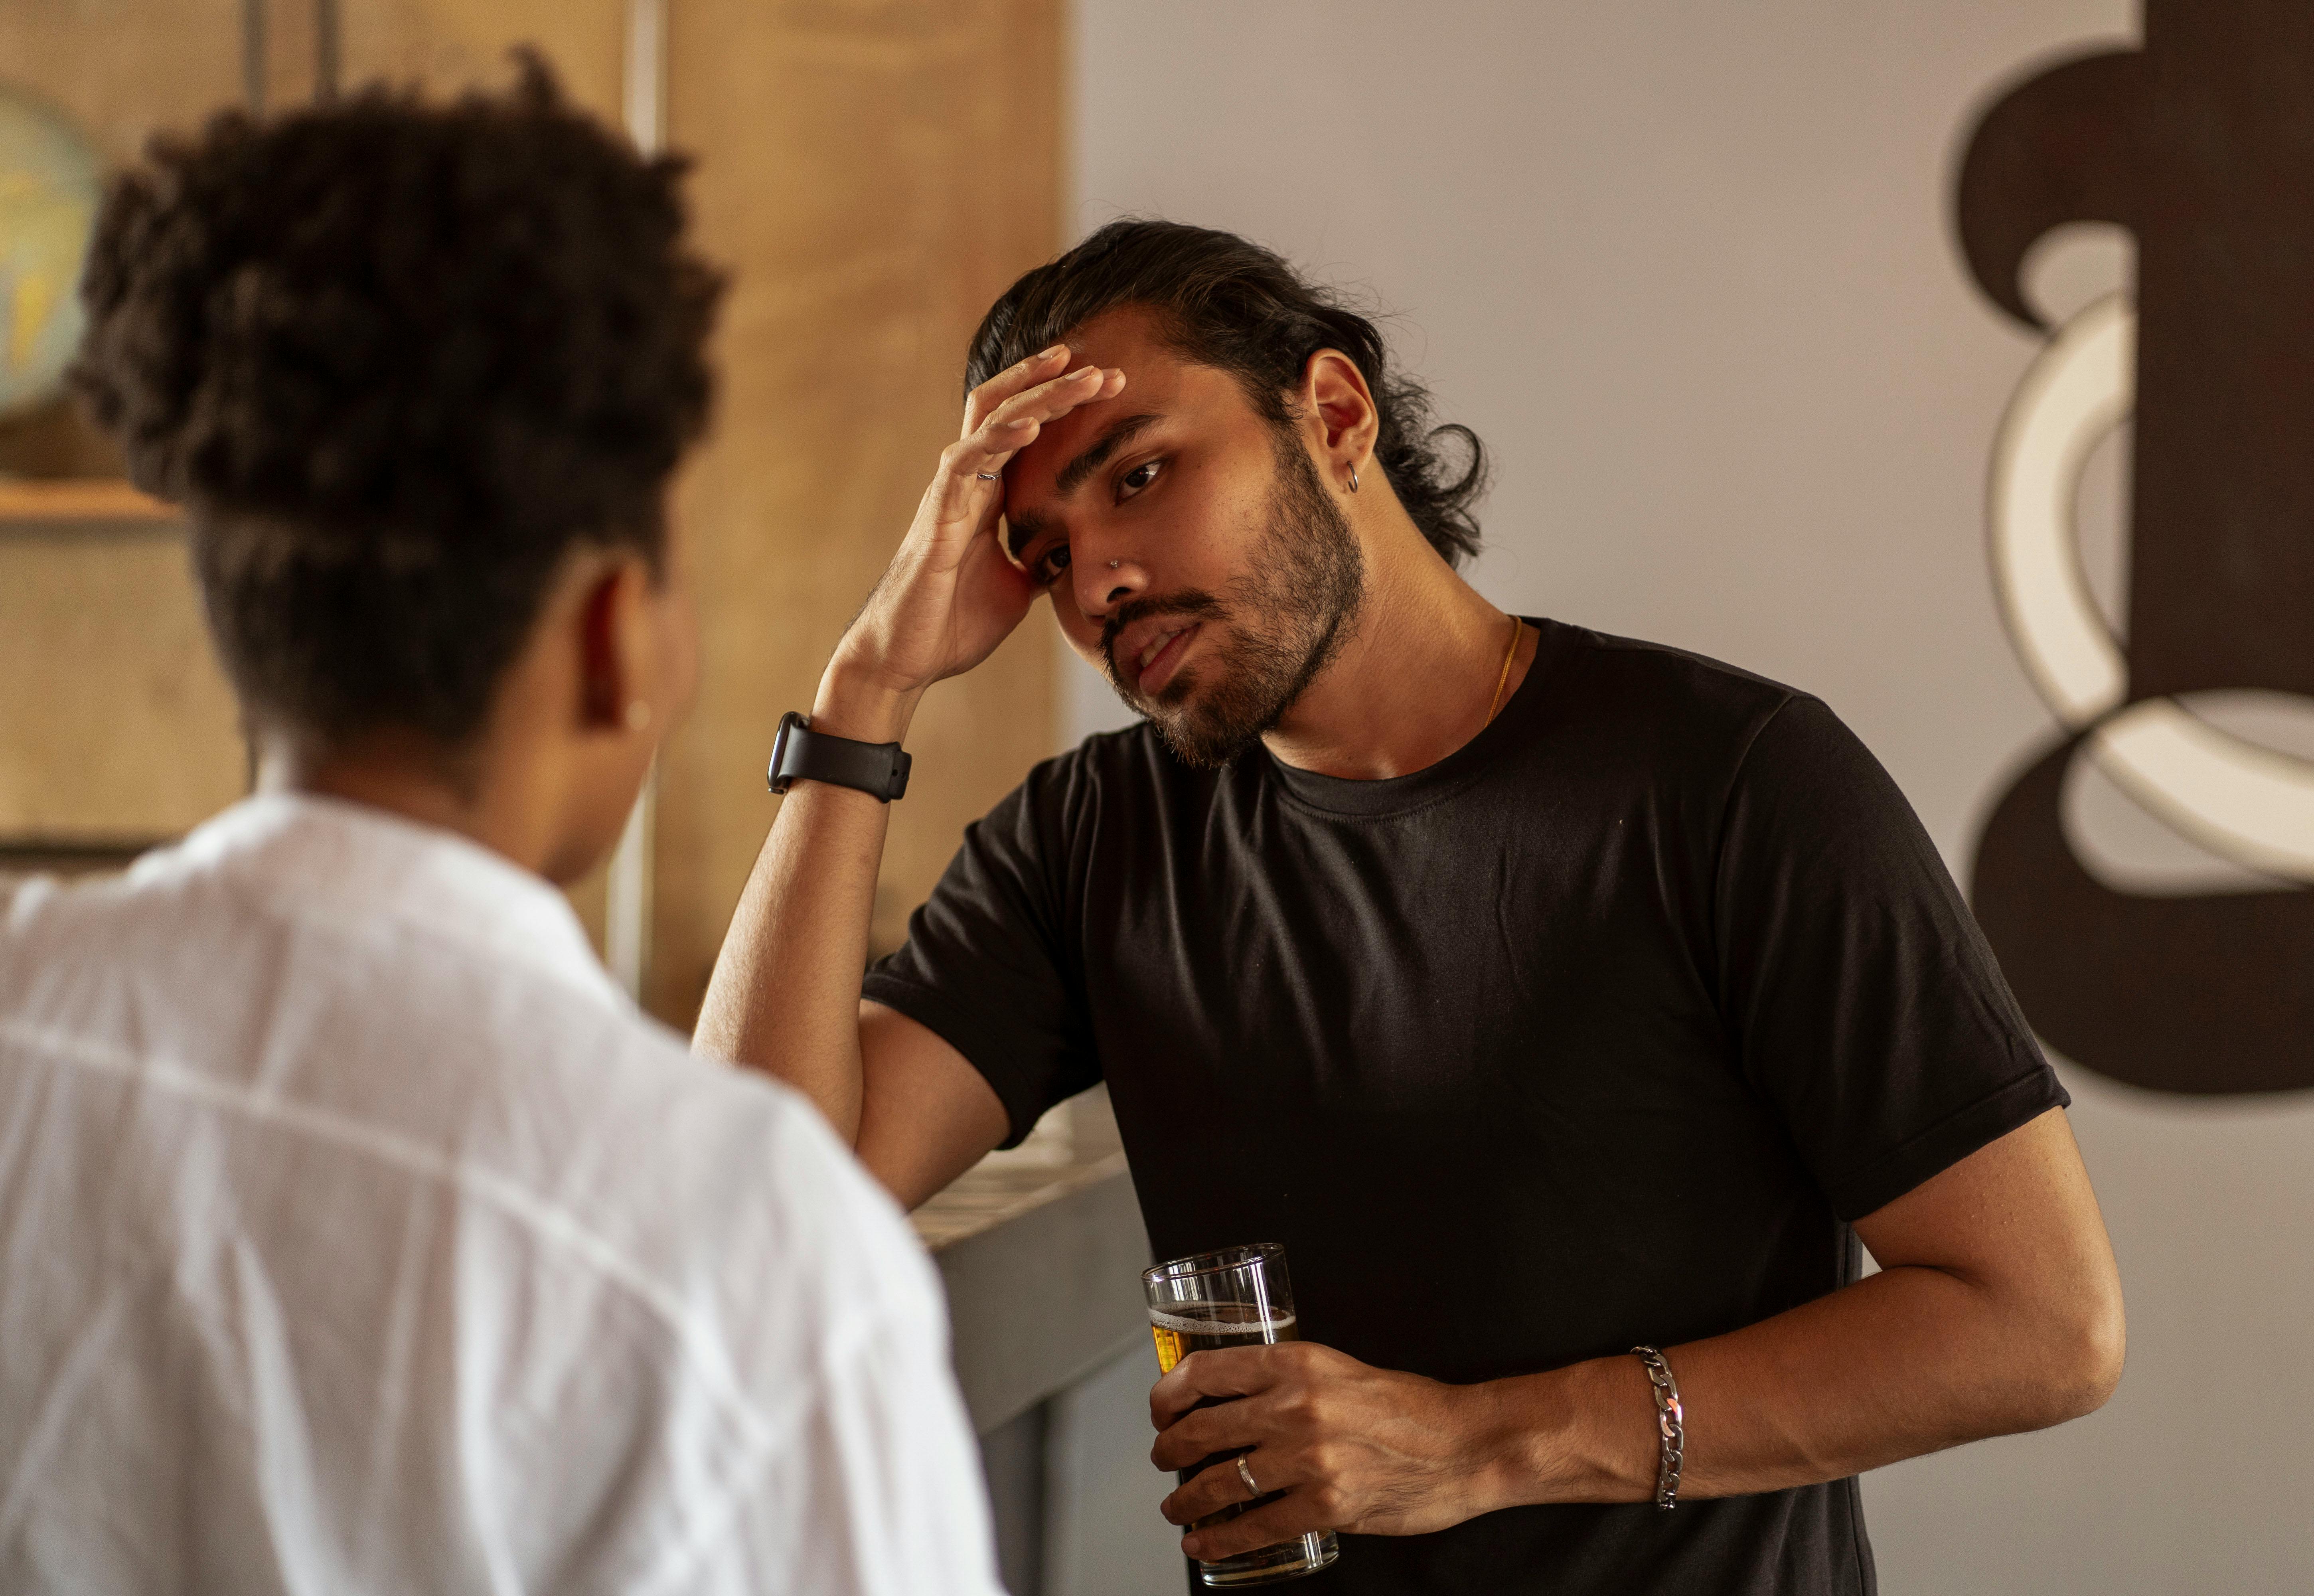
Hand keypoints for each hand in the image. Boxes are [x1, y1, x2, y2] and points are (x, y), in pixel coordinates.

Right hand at [817, 345, 1124, 738]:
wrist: (906, 660)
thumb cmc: (952, 625)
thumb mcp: (1018, 588)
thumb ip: (1041, 561)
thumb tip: (1076, 557)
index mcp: (987, 495)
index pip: (1023, 428)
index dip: (1060, 401)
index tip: (1106, 383)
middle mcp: (967, 483)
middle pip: (1007, 407)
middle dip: (1055, 382)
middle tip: (1106, 369)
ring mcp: (949, 494)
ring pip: (989, 421)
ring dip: (1037, 396)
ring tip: (1080, 376)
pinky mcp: (936, 516)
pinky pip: (964, 463)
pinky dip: (996, 439)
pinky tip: (1029, 424)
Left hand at [1149, 1341, 1514, 1561]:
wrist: (1464, 1445)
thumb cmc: (1406, 1407)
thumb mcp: (1337, 1370)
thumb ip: (1287, 1381)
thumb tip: (1234, 1400)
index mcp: (1294, 1363)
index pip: (1204, 1371)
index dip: (1167, 1395)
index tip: (1160, 1411)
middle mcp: (1294, 1406)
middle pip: (1201, 1430)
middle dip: (1169, 1451)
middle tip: (1164, 1460)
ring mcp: (1308, 1459)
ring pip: (1219, 1482)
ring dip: (1185, 1500)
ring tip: (1176, 1507)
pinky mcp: (1325, 1505)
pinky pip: (1253, 1526)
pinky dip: (1219, 1540)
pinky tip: (1203, 1543)